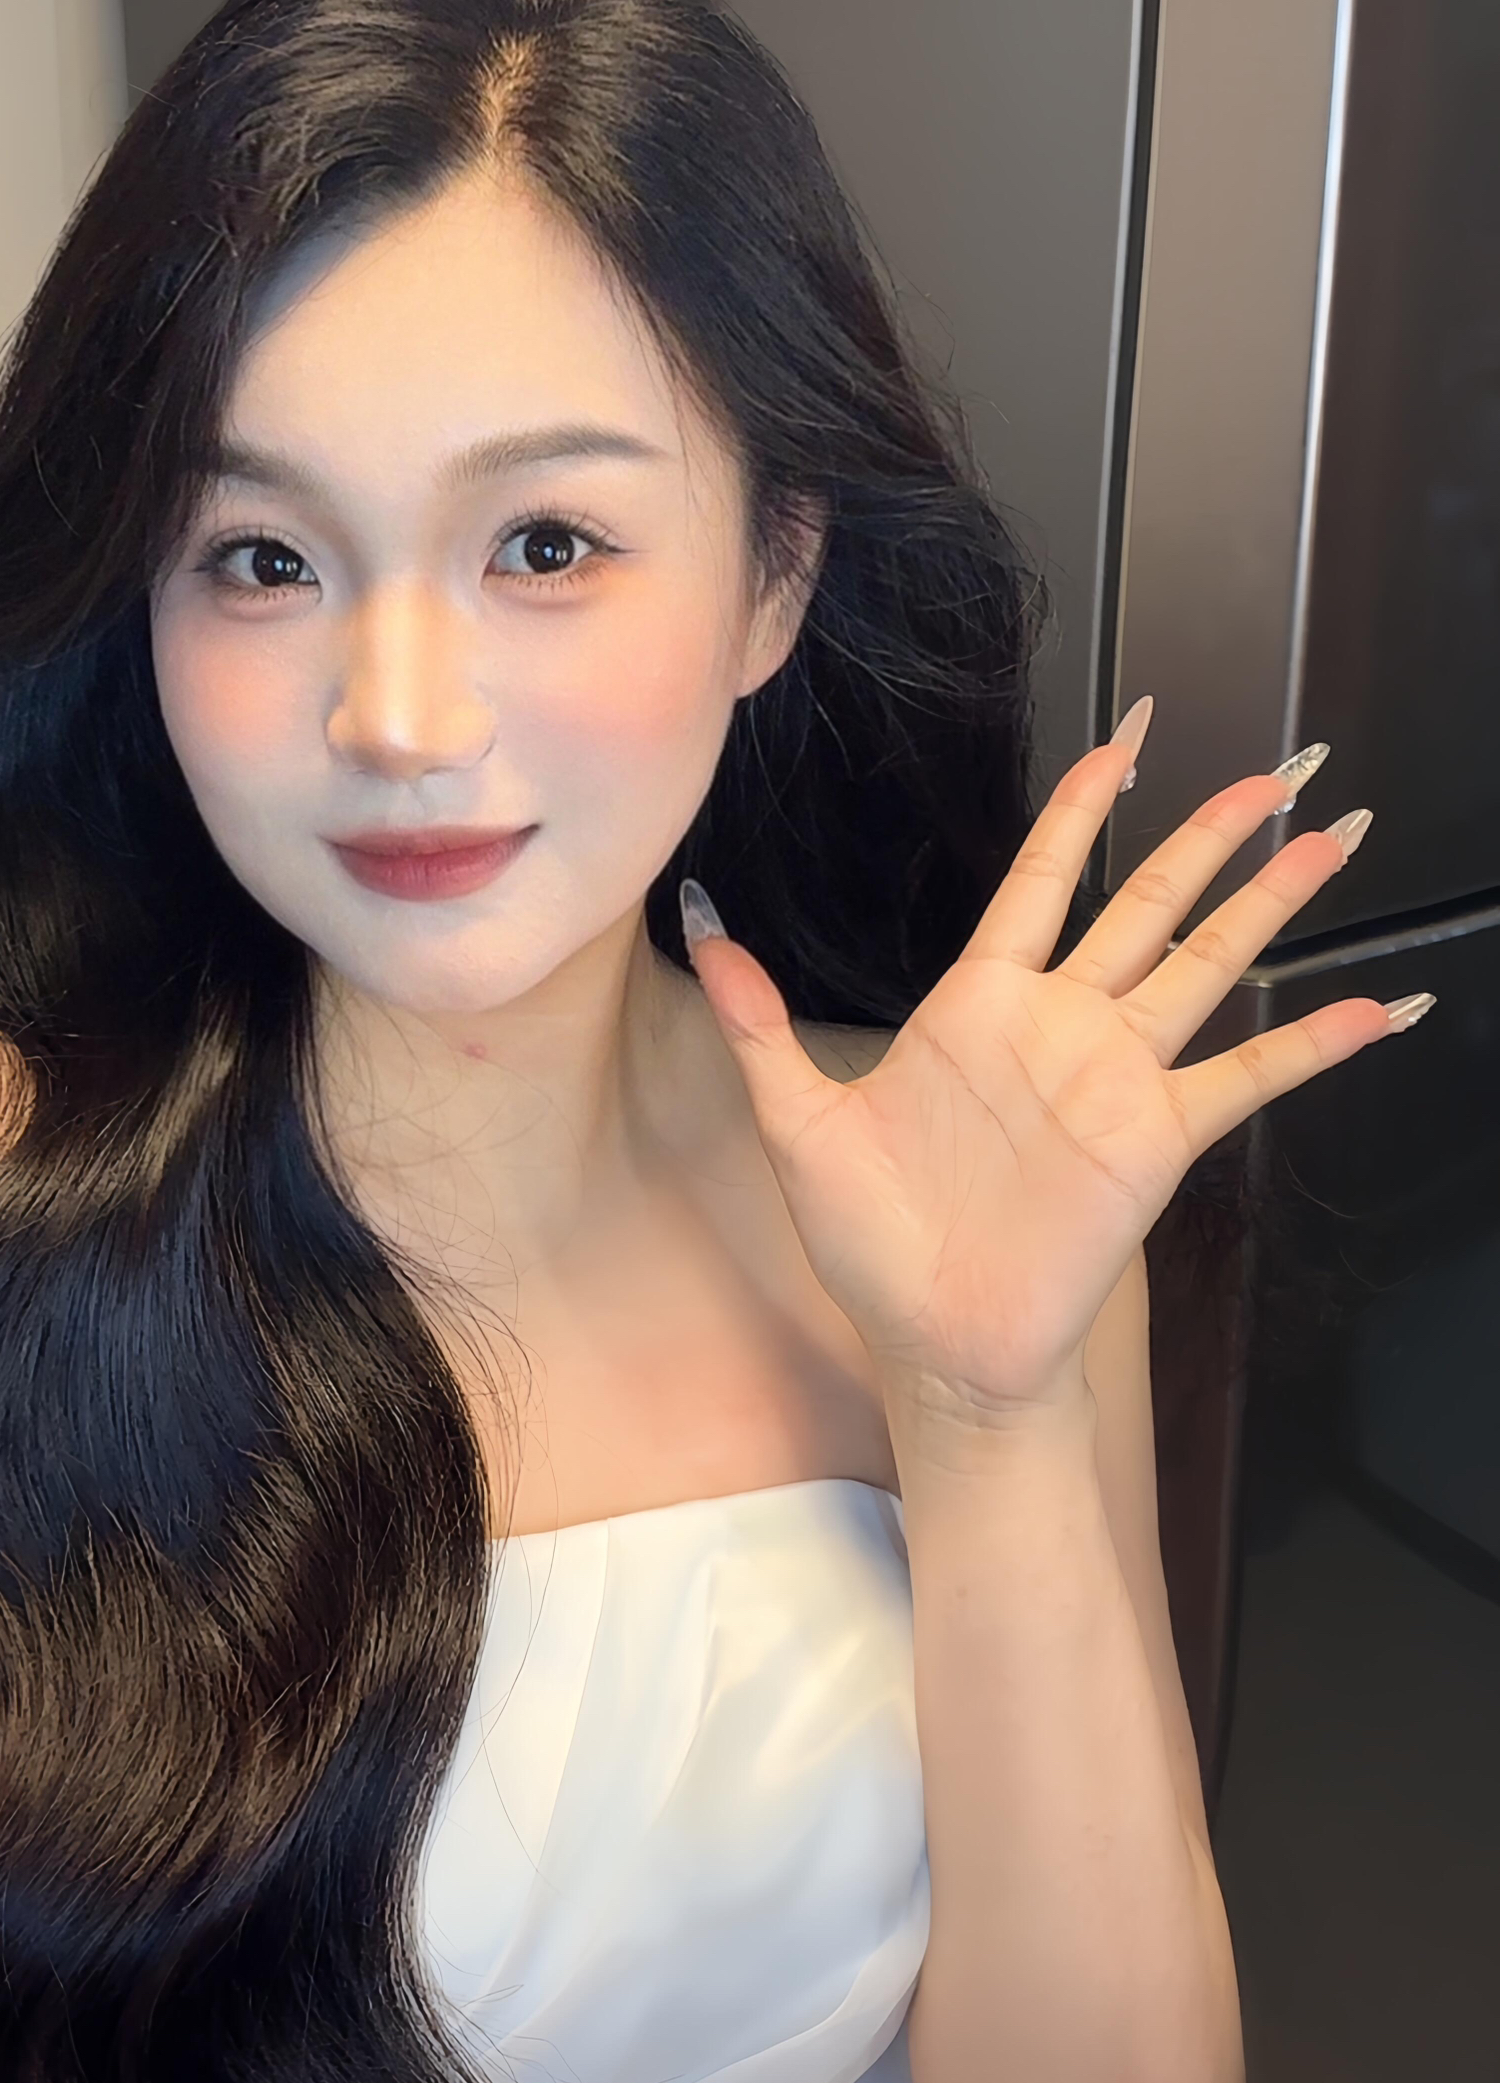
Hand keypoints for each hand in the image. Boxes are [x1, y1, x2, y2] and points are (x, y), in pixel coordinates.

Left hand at [681, 701, 1433, 1422]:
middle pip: (1149, 903)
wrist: (933, 1343)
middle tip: (1274, 771)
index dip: (1084, 807)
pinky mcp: (1157, 1138)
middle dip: (1210, 835)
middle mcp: (1061, 1026)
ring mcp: (1118, 1078)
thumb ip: (761, 1021)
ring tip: (1336, 839)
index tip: (1125, 739)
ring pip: (1210, 964)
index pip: (1042, 879)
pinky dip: (1317, 1043)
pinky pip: (1249, 1077)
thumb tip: (703, 928)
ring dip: (1273, 903)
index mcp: (979, 1005)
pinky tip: (1379, 1007)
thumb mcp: (797, 1121)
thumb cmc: (873, 1244)